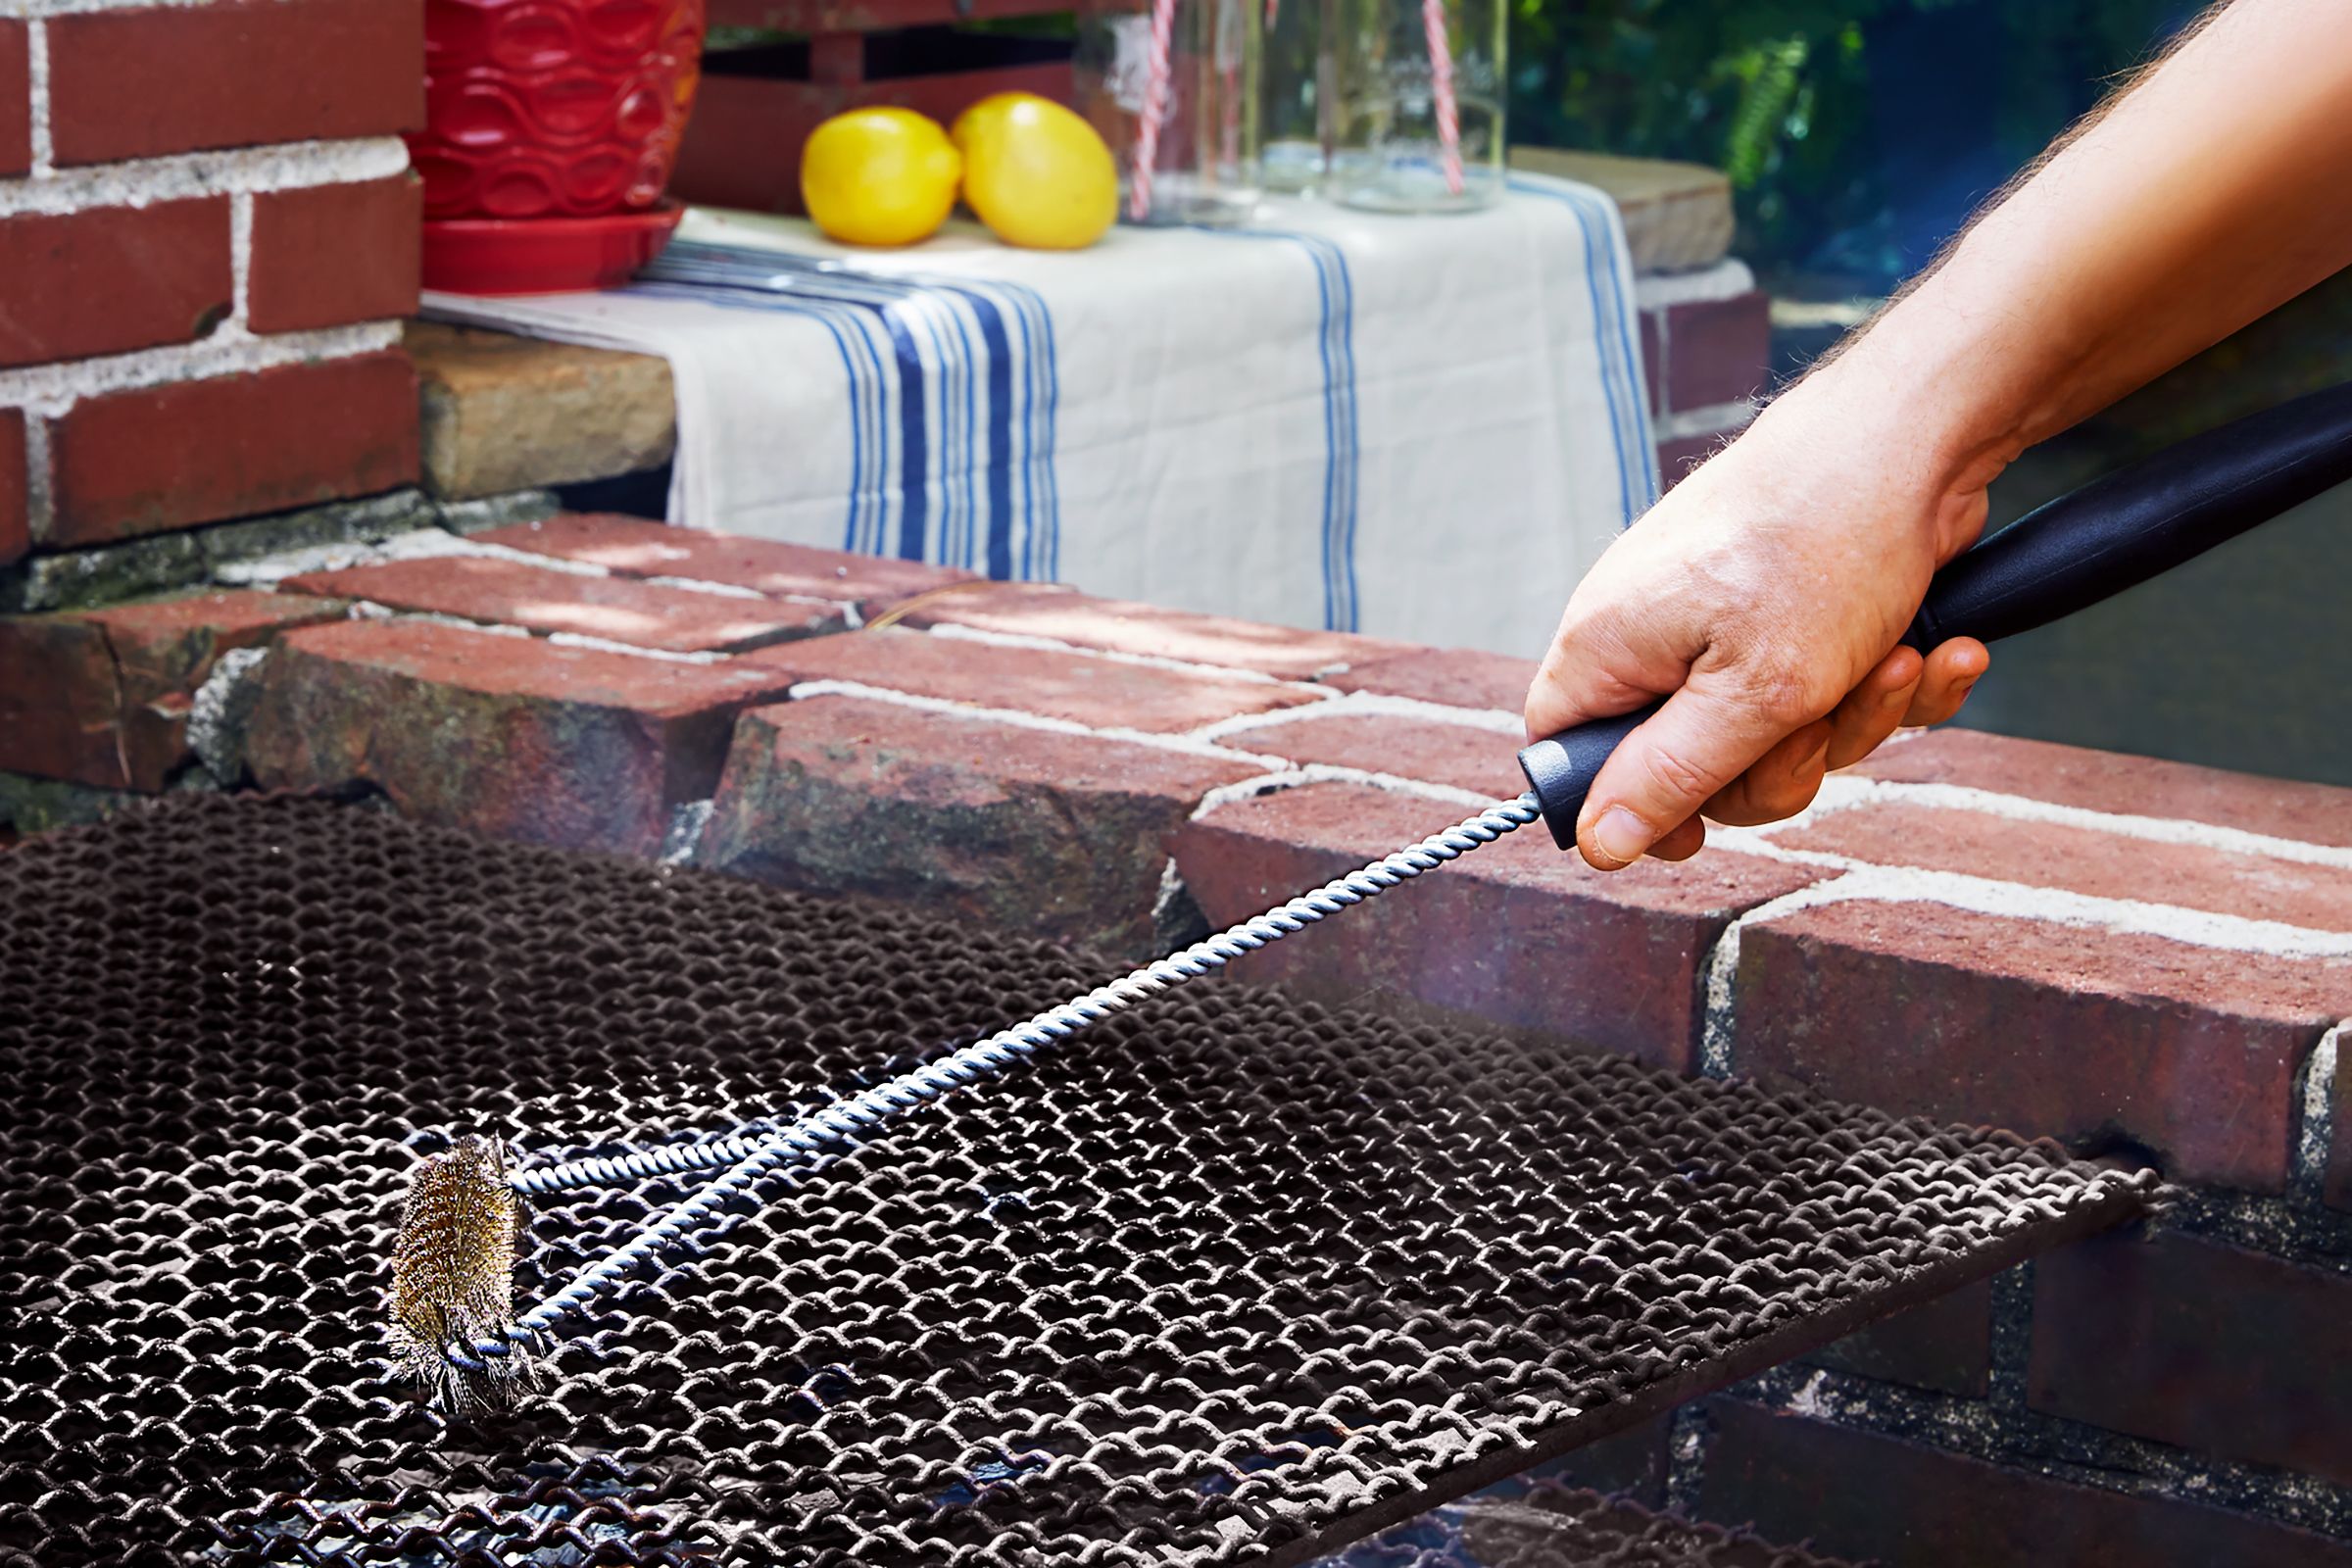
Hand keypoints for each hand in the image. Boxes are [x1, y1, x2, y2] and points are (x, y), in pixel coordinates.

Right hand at [1523, 373, 1993, 869]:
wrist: (1922, 434)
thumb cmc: (1825, 540)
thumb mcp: (1754, 692)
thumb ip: (1670, 777)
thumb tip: (1598, 844)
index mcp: (1608, 642)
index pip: (1565, 752)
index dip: (1624, 804)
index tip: (1695, 831)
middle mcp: (1654, 632)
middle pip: (1688, 764)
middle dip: (1777, 765)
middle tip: (1817, 723)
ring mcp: (1724, 619)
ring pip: (1773, 734)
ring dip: (1851, 718)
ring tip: (1896, 661)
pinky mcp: (1793, 611)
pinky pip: (1826, 691)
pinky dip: (1885, 682)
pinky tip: (1932, 650)